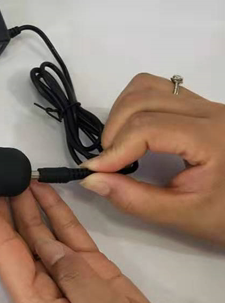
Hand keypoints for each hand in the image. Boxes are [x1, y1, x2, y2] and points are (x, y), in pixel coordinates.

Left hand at [0, 184, 196, 302]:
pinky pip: (69, 238)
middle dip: (2, 205)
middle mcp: (44, 288)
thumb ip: (73, 275)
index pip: (4, 251)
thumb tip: (48, 244)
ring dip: (29, 204)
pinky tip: (46, 193)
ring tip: (16, 173)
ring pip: (41, 233)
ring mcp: (69, 278)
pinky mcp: (92, 274)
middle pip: (16, 238)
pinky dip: (58, 215)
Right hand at [80, 73, 224, 244]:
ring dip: (121, 113)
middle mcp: (211, 111)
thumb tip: (90, 180)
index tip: (94, 173)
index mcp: (212, 137)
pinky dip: (135, 105)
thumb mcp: (185, 215)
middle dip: (114, 131)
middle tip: (108, 165)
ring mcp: (207, 104)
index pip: (147, 128)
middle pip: (141, 100)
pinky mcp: (201, 106)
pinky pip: (158, 90)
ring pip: (147, 86)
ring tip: (119, 147)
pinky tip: (135, 132)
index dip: (114, 150)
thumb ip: (134, 198)